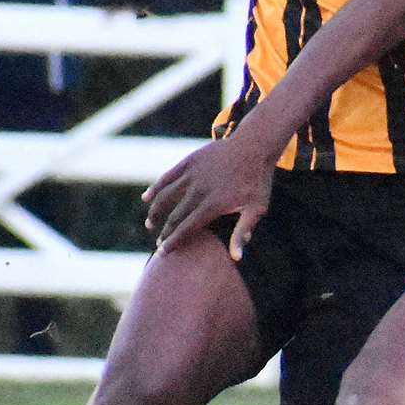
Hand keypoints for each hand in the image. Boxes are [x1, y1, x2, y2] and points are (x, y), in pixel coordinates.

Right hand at [142, 135, 277, 257]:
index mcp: (214, 205)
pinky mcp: (190, 161)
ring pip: (166, 197)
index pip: (187, 229)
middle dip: (165, 232)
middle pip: (175, 216)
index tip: (163, 253)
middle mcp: (199, 191)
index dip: (173, 242)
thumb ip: (242, 232)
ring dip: (155, 211)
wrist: (255, 146)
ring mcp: (192, 175)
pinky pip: (167, 177)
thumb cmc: (258, 180)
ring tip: (150, 223)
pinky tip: (146, 197)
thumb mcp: (257, 208)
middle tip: (160, 243)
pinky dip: (155, 187)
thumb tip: (236, 258)